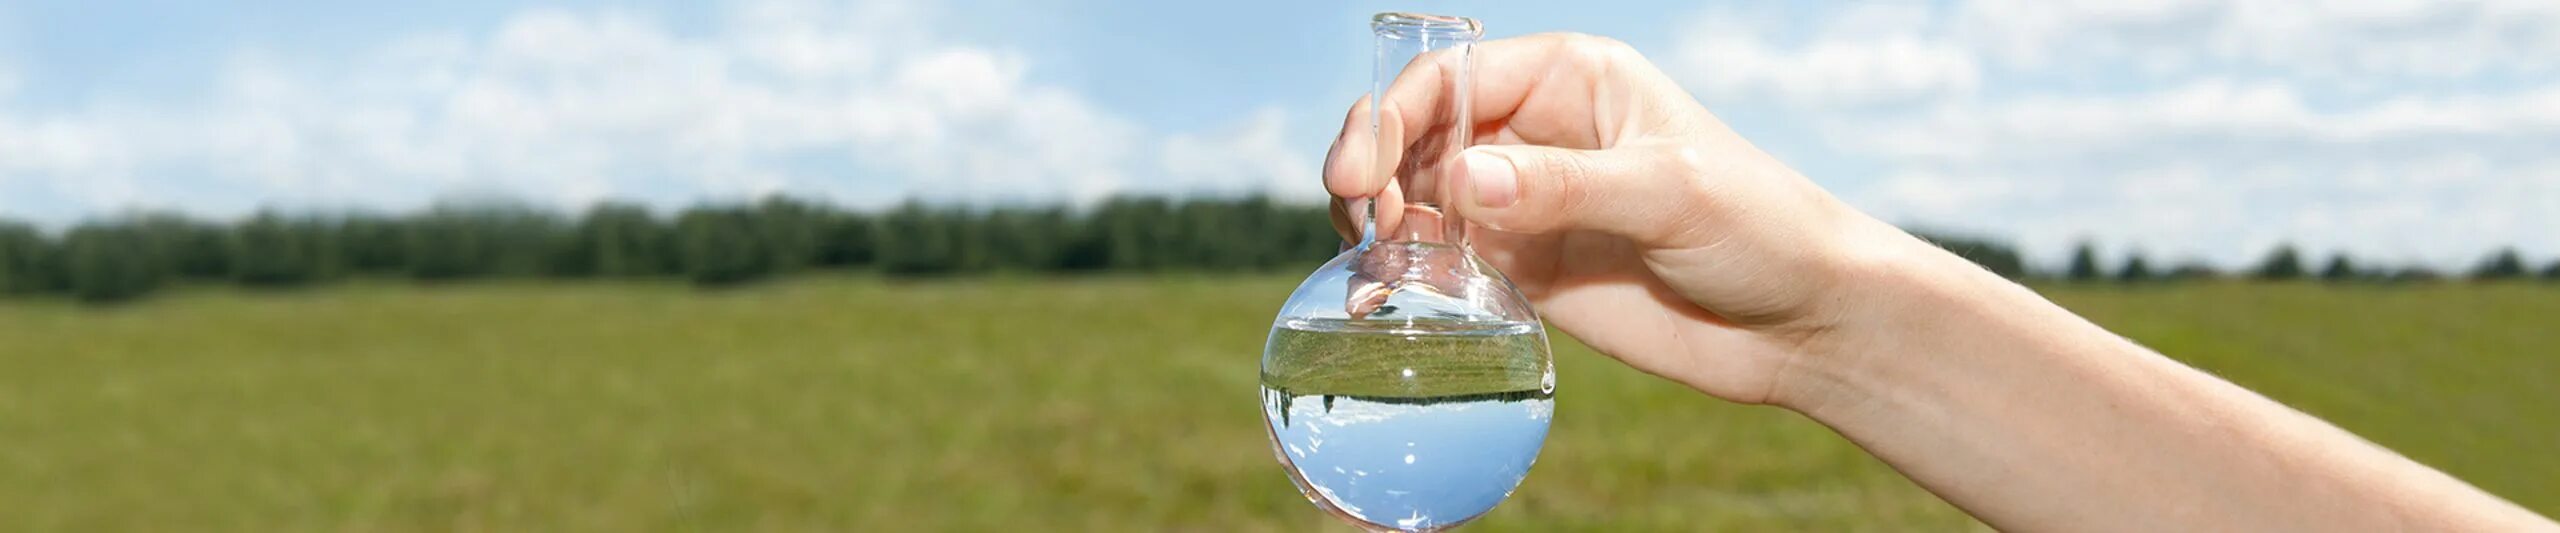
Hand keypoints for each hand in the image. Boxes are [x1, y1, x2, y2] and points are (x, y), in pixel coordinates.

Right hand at [1324, 33, 1920, 405]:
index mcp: (1570, 79)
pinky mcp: (1525, 271)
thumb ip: (1563, 184)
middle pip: (1416, 133)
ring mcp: (1525, 203)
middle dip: (1372, 168)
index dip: (1392, 117)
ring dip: (1379, 225)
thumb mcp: (1669, 193)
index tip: (1365, 175)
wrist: (1801, 323)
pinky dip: (1402, 275)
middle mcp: (1535, 132)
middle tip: (1362, 221)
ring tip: (1373, 268)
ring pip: (1417, 198)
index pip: (1449, 79)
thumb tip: (1460, 178)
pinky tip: (1381, 299)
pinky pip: (1441, 262)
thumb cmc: (1759, 228)